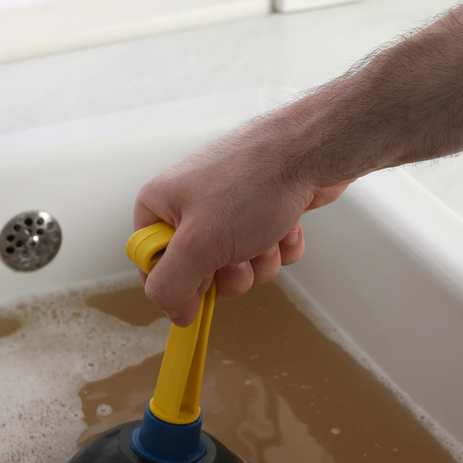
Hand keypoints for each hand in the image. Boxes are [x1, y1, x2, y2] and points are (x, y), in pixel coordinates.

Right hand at [134, 111, 346, 325]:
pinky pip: (266, 251)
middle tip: (239, 253)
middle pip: (200, 272)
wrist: (310, 151)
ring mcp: (229, 208)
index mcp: (160, 205)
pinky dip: (281, 246)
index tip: (202, 281)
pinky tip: (287, 224)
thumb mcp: (197, 245)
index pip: (152, 265)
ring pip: (238, 266)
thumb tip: (173, 312)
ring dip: (259, 260)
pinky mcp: (263, 210)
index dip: (179, 282)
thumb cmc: (252, 183)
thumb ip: (171, 285)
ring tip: (268, 233)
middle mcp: (191, 205)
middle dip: (229, 272)